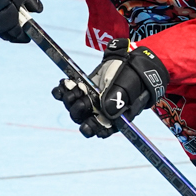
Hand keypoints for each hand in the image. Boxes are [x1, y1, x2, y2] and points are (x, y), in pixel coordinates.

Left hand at [51, 39, 169, 137]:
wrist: (132, 65)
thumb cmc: (134, 81)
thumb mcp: (128, 90)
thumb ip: (118, 100)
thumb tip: (106, 111)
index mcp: (111, 119)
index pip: (99, 130)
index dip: (91, 128)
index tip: (87, 125)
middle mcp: (97, 113)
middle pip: (81, 118)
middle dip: (78, 109)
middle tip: (83, 98)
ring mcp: (88, 101)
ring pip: (72, 106)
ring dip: (70, 98)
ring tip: (76, 88)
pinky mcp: (81, 89)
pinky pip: (65, 93)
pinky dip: (61, 90)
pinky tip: (63, 83)